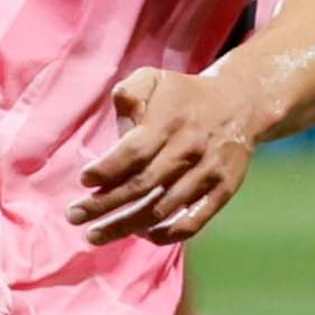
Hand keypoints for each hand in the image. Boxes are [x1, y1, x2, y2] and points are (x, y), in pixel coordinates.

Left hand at [72, 65, 270, 245]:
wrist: (241, 103)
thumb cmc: (183, 95)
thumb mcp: (155, 79)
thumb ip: (130, 91)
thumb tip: (121, 108)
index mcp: (170, 122)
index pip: (134, 153)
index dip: (106, 170)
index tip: (84, 180)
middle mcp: (190, 149)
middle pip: (142, 186)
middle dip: (103, 205)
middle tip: (74, 216)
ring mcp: (208, 173)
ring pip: (162, 209)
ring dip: (126, 226)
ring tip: (95, 234)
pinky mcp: (223, 191)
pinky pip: (193, 222)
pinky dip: (166, 235)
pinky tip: (140, 235)